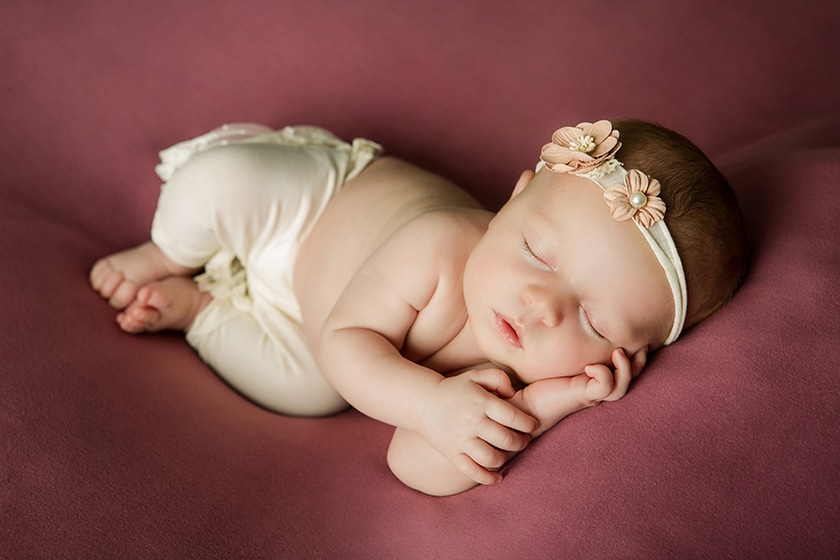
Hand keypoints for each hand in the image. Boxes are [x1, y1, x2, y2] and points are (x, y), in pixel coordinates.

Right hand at [417, 369, 538, 485]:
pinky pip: (472, 472)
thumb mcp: (476, 376)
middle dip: (520, 442)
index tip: (532, 425)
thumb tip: (513, 394)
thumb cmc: (456, 390)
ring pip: (491, 458)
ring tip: (507, 453)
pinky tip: (497, 477)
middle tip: (523, 440)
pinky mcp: (452, 454)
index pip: (512, 416)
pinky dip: (488, 478)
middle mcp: (472, 422)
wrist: (424, 403)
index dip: (527, 423)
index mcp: (481, 402)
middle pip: (505, 439)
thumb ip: (498, 378)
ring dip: (505, 458)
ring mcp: (461, 440)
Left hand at [513, 347, 646, 437]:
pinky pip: (605, 387)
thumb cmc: (536, 381)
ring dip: (625, 368)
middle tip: (638, 346)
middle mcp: (595, 388)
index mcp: (593, 380)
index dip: (632, 356)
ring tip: (618, 352)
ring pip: (620, 387)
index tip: (630, 337)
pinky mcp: (583, 397)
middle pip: (628, 380)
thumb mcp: (555, 358)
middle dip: (638, 363)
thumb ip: (566, 345)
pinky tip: (590, 367)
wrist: (522, 403)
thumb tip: (561, 318)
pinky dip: (604, 374)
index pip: (622, 370)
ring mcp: (590, 394)